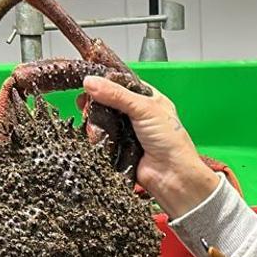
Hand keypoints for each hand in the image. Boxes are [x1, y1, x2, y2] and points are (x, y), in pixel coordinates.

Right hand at [82, 75, 223, 215]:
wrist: (171, 176)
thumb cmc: (170, 141)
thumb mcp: (144, 108)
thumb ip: (117, 94)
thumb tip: (91, 81)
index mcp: (148, 98)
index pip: (122, 83)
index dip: (105, 81)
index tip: (88, 81)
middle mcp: (137, 113)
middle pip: (108, 101)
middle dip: (96, 102)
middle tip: (85, 103)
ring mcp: (127, 131)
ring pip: (102, 119)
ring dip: (95, 120)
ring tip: (91, 122)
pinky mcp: (119, 147)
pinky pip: (102, 138)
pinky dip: (97, 136)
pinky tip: (95, 136)